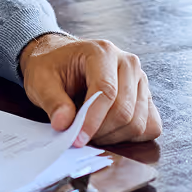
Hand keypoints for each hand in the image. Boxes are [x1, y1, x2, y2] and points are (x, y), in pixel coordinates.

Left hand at [18, 33, 161, 146]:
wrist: (61, 59)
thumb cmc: (51, 67)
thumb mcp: (41, 80)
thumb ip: (52, 101)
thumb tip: (64, 124)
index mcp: (102, 52)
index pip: (106, 91)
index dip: (93, 120)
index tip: (78, 139)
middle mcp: (127, 63)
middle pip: (125, 110)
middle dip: (101, 131)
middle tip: (79, 136)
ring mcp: (141, 79)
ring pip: (139, 122)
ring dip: (114, 136)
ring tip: (91, 131)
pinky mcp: (146, 96)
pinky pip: (151, 125)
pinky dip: (131, 136)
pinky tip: (110, 131)